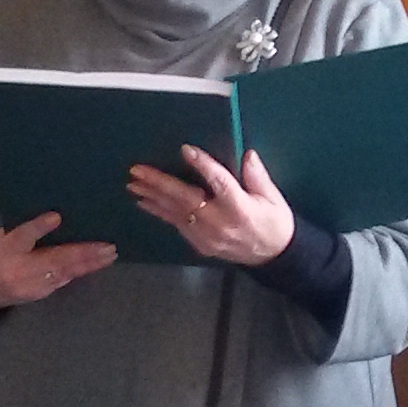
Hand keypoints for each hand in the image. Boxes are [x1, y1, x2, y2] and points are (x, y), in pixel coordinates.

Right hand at [0, 212, 116, 309]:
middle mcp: (18, 269)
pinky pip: (62, 281)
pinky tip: (96, 265)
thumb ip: (22, 228)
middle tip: (107, 246)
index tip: (56, 216)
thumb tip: (55, 214)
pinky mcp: (38, 294)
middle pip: (53, 259)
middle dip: (83, 253)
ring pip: (63, 273)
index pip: (22, 235)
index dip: (38, 227)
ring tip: (109, 255)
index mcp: (5, 248)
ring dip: (88, 264)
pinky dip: (80, 272)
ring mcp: (30, 286)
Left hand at [127, 146, 294, 265]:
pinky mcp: (200, 244)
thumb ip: (257, 176)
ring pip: (176, 213)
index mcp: (241, 208)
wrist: (273, 257)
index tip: (186, 150)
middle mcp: (220, 222)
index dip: (203, 165)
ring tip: (133, 184)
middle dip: (160, 183)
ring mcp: (207, 236)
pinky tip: (145, 202)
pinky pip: (176, 225)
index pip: (219, 182)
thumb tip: (246, 154)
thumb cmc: (274, 221)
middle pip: (186, 199)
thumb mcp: (272, 197)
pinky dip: (159, 212)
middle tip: (138, 171)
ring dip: (152, 197)